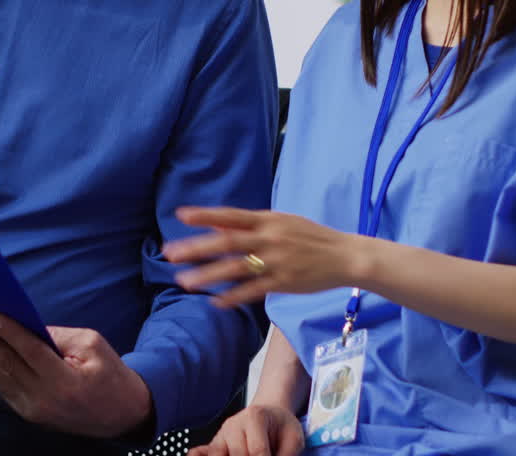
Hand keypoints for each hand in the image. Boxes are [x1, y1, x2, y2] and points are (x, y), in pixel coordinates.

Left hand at [0, 314, 151, 437]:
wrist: (121, 415)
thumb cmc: (109, 374)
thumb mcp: (92, 345)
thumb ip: (58, 336)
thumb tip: (25, 325)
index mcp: (64, 382)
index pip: (30, 352)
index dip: (9, 332)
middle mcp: (44, 400)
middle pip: (6, 364)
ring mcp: (33, 410)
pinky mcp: (28, 413)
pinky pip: (3, 387)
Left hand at [163, 207, 363, 307]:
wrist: (345, 255)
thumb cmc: (310, 237)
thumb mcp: (282, 223)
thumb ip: (250, 225)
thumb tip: (216, 225)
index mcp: (268, 220)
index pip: (231, 215)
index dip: (205, 215)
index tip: (181, 215)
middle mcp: (269, 238)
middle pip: (227, 242)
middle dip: (196, 248)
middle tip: (170, 254)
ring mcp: (276, 261)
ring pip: (235, 268)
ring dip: (207, 275)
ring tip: (184, 282)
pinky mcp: (284, 282)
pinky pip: (253, 290)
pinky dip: (233, 296)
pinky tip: (215, 302)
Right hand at [188, 404, 303, 455]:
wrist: (270, 414)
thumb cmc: (282, 427)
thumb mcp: (294, 439)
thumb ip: (286, 455)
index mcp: (255, 416)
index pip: (257, 450)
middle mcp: (234, 424)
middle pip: (238, 455)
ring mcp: (222, 434)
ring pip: (220, 455)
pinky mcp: (215, 444)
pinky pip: (202, 452)